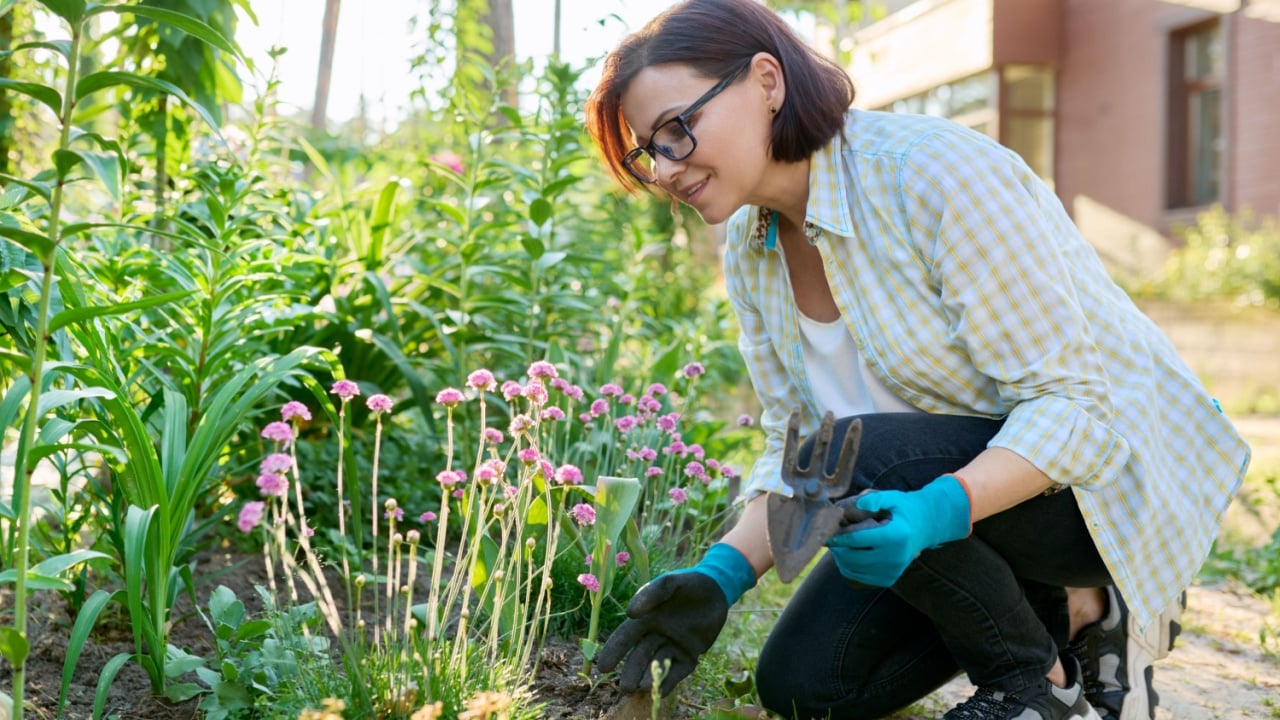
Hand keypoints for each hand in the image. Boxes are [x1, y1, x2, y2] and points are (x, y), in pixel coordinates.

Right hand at [596, 543, 754, 694]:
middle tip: (626, 687)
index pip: (624, 638)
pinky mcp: (689, 656)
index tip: (603, 667)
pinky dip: (668, 681)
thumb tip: (630, 614)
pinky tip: (660, 691)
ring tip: (640, 688)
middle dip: (631, 672)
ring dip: (648, 678)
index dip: (613, 652)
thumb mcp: (668, 584)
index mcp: (645, 620)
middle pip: (639, 656)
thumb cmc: (687, 583)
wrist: (716, 589)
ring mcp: (673, 647)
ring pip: (656, 666)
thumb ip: (650, 594)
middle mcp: (655, 636)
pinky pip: (677, 671)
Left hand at [825, 475, 970, 586]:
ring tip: (838, 546)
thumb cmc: (906, 509)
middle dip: (837, 549)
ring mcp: (893, 571)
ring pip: (855, 570)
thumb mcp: (893, 497)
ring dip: (841, 560)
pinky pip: (861, 579)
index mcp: (895, 536)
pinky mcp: (889, 579)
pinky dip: (850, 569)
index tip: (825, 533)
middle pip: (854, 558)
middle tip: (829, 538)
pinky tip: (848, 556)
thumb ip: (874, 499)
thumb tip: (854, 506)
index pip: (858, 540)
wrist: (927, 526)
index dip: (839, 537)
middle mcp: (895, 557)